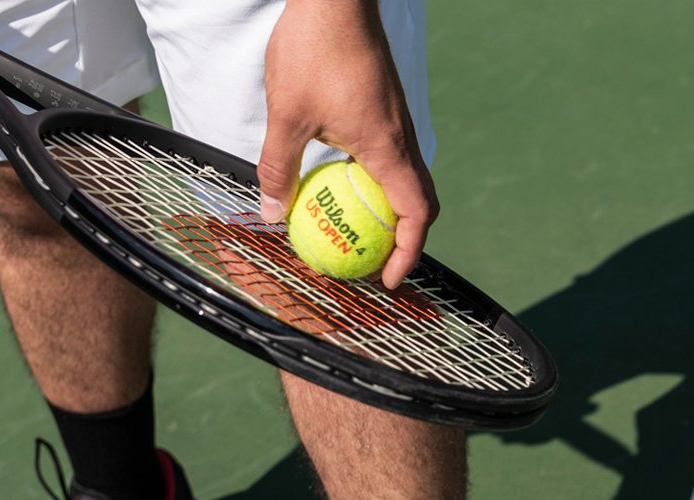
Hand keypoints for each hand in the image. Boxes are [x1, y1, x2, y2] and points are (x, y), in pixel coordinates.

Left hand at [257, 0, 435, 288]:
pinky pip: (392, 158)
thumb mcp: (286, 116)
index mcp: (386, 146)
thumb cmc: (315, 52)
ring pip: (408, 179)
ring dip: (392, 211)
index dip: (407, 253)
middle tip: (375, 262)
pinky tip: (343, 183)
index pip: (415, 213)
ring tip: (359, 231)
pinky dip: (378, 183)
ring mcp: (397, 121)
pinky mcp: (386, 107)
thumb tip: (272, 213)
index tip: (387, 279)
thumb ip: (279, 167)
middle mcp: (401, 137)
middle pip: (420, 201)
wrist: (337, 0)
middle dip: (405, 240)